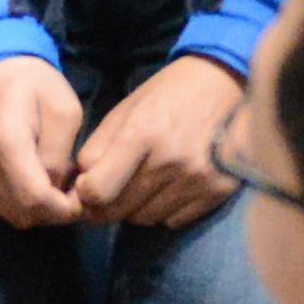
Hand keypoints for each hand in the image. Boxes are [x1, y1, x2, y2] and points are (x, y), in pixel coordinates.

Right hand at [0, 56, 86, 228]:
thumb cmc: (32, 84)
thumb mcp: (64, 110)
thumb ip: (59, 156)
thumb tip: (54, 191)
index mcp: (3, 138)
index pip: (34, 198)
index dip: (63, 210)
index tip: (83, 202)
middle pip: (22, 213)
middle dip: (52, 212)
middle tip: (71, 193)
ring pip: (9, 214)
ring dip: (35, 209)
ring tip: (52, 184)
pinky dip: (17, 202)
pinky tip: (30, 180)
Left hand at [70, 53, 243, 229]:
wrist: (224, 83)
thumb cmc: (167, 95)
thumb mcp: (126, 111)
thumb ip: (98, 149)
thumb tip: (79, 190)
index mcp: (141, 133)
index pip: (98, 190)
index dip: (84, 196)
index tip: (87, 188)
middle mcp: (170, 160)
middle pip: (120, 210)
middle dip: (105, 206)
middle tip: (108, 192)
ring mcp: (196, 178)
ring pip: (145, 219)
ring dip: (135, 208)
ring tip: (143, 183)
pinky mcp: (216, 191)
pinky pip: (173, 221)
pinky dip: (164, 210)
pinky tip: (168, 186)